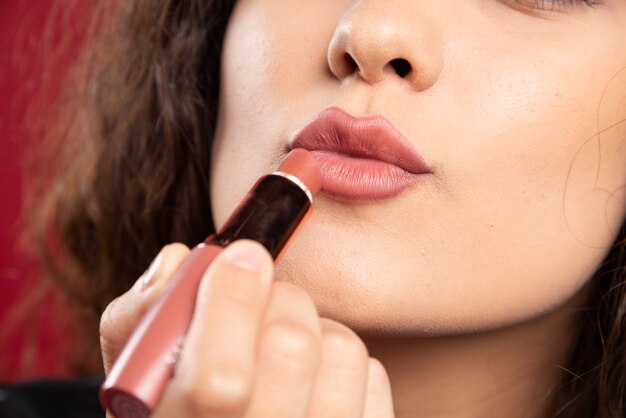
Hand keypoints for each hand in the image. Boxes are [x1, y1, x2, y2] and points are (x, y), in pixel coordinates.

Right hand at [100, 240, 394, 417]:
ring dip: (313, 327)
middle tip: (263, 295)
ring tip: (283, 344)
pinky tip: (312, 377)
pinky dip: (340, 359)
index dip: (232, 304)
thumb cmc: (178, 402)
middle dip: (278, 298)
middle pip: (291, 348)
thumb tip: (180, 261)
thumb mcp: (135, 373)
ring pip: (341, 349)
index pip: (219, 383)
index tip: (242, 254)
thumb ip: (138, 317)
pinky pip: (372, 374)